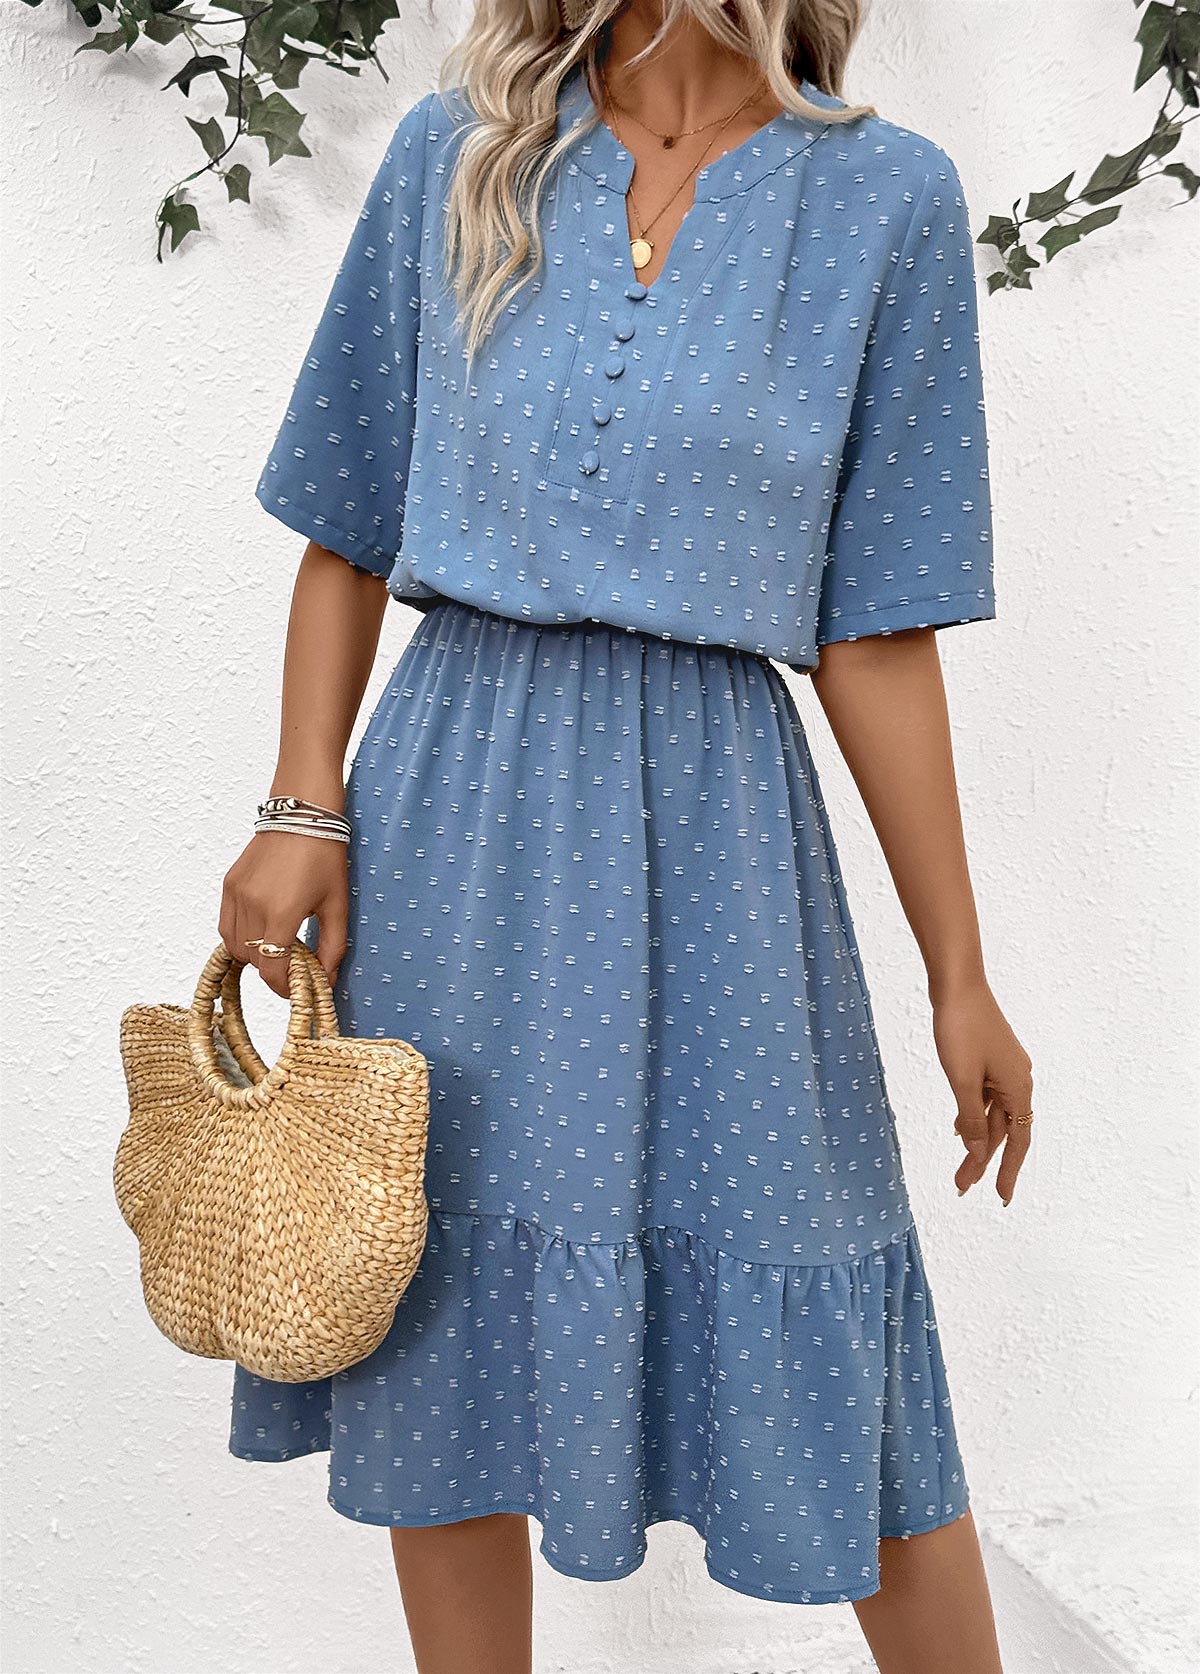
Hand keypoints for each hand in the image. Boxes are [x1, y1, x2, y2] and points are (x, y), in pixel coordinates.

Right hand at [219, 830, 348, 998]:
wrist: (302, 814)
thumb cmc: (325, 857)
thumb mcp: (337, 905)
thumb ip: (333, 947)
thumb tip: (327, 979)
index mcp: (282, 912)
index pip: (272, 969)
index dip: (283, 988)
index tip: (297, 990)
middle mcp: (253, 905)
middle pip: (254, 960)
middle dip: (273, 971)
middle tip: (294, 966)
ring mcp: (236, 894)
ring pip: (235, 946)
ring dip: (255, 956)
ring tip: (278, 947)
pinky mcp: (229, 884)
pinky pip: (227, 925)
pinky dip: (240, 938)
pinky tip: (261, 932)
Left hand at [930, 977, 1033, 1205]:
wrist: (958, 984)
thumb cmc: (961, 1029)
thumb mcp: (963, 1081)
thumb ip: (973, 1119)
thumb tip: (979, 1152)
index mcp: (1019, 1088)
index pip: (1018, 1142)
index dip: (1008, 1172)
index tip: (1001, 1198)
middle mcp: (1019, 1080)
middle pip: (1004, 1131)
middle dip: (983, 1161)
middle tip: (962, 1187)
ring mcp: (1006, 1068)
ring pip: (993, 1114)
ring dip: (977, 1139)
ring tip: (959, 1166)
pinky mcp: (992, 1058)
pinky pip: (987, 1097)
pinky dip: (974, 1115)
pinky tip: (960, 1126)